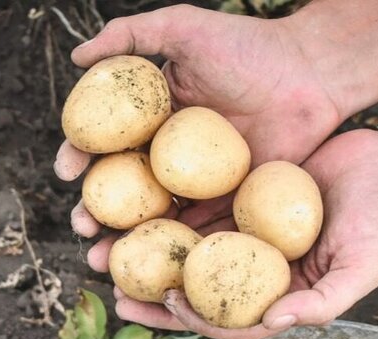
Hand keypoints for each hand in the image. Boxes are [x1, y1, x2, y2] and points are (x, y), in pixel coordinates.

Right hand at [54, 4, 345, 238]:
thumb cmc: (248, 46)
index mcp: (151, 117)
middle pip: (121, 190)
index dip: (80, 157)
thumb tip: (77, 55)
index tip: (66, 171)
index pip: (105, 142)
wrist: (311, 75)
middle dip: (93, 212)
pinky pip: (195, 230)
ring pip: (152, 218)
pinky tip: (151, 270)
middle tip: (81, 227)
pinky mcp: (228, 203)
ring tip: (100, 259)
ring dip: (123, 243)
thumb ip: (130, 35)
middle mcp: (169, 154)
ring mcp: (197, 183)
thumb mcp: (183, 28)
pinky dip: (171, 251)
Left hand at [102, 129, 377, 338]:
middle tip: (114, 292)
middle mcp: (258, 274)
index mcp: (281, 299)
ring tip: (109, 252)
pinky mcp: (241, 202)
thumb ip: (322, 303)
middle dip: (154, 299)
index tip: (163, 301)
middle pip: (197, 294)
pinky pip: (198, 212)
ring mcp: (247, 238)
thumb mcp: (361, 268)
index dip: (194, 319)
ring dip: (151, 257)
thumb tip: (271, 326)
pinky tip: (137, 207)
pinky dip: (169, 215)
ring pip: (189, 254)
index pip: (229, 323)